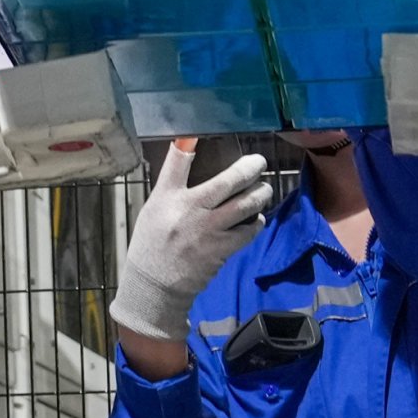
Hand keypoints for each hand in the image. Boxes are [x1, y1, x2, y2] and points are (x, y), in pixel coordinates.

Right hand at [109, 141, 276, 341]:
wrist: (155, 285)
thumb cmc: (153, 242)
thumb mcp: (155, 207)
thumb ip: (173, 182)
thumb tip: (186, 148)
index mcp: (168, 198)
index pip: (175, 165)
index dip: (186, 147)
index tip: (196, 132)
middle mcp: (189, 211)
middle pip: (227, 182)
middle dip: (249, 168)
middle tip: (259, 162)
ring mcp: (208, 232)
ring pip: (245, 206)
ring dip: (259, 195)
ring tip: (264, 189)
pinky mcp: (221, 250)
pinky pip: (247, 231)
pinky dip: (254, 222)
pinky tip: (255, 218)